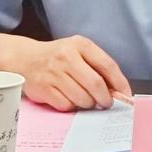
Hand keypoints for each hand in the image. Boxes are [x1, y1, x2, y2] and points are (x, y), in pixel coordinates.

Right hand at [17, 35, 131, 111]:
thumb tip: (117, 89)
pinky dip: (71, 106)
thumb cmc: (57, 57)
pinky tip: (69, 99)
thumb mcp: (78, 51)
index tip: (126, 95)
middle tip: (106, 103)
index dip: (120, 82)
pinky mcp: (44, 89)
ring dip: (88, 104)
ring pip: (82, 98)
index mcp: (80, 45)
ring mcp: (54, 73)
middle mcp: (67, 57)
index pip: (107, 65)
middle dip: (105, 98)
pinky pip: (67, 106)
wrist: (25, 59)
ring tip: (85, 99)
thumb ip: (97, 66)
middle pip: (96, 84)